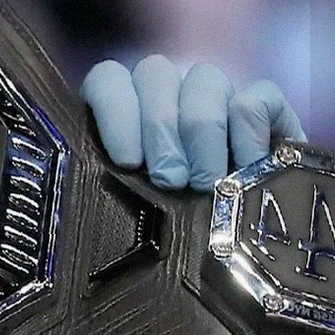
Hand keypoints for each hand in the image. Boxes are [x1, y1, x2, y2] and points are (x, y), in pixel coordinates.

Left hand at [82, 55, 306, 334]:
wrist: (235, 260)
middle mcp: (165, 93)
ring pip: (205, 79)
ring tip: (208, 183)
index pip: (107, 79)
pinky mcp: (263, 106)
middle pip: (155, 74)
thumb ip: (107, 207)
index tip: (127, 160)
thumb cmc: (163, 238)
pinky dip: (251, 128)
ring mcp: (213, 94)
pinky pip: (257, 94)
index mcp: (122, 111)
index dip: (116, 110)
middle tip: (171, 180)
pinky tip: (247, 166)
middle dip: (161, 127)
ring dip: (204, 132)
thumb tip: (70, 233)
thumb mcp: (129, 222)